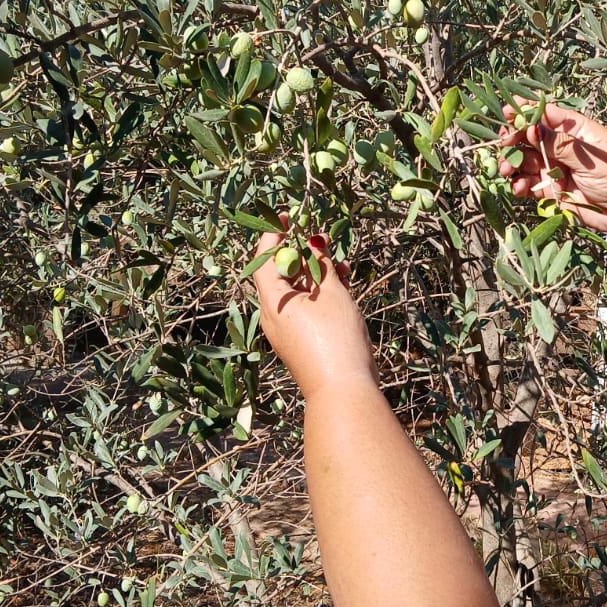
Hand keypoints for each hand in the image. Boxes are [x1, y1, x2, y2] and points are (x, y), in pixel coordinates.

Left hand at [252, 223, 378, 401]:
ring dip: (315, 275)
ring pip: (295, 292)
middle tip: (321, 239)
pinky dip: (318, 296)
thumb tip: (312, 242)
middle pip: (280, 275)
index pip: (264, 258)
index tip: (287, 216)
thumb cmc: (336, 337)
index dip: (274, 234)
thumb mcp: (332, 293)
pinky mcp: (298, 342)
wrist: (343, 390)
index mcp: (272, 300)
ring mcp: (285, 331)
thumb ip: (321, 264)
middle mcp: (272, 315)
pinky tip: (341, 288)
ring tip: (341, 265)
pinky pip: (303, 309)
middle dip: (302, 254)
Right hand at [497, 103, 606, 238]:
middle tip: (504, 145)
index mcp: (577, 131)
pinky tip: (518, 187)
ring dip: (513, 164)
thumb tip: (532, 128)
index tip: (508, 114)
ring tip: (506, 170)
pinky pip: (531, 185)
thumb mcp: (593, 158)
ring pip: (527, 162)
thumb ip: (561, 145)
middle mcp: (564, 148)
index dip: (526, 113)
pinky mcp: (555, 192)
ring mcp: (558, 169)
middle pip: (531, 138)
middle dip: (514, 141)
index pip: (547, 116)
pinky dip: (521, 185)